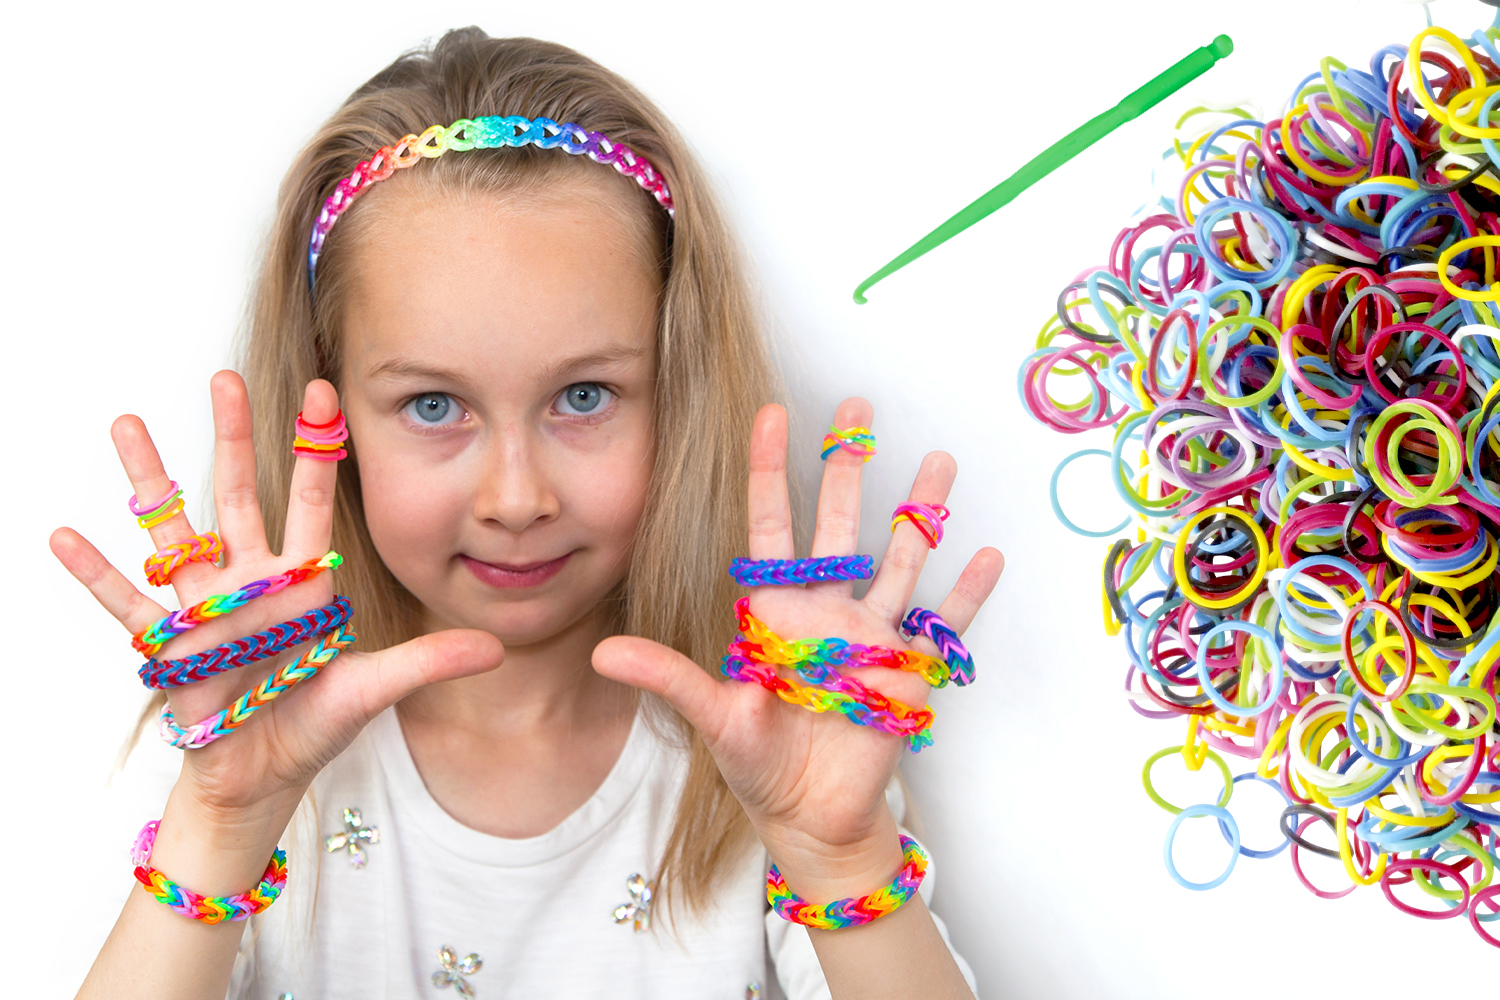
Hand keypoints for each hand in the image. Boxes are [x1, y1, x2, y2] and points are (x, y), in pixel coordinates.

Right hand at [51, 372, 502, 831]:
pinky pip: (127, 603)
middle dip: (236, 437)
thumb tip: (496, 648)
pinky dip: (96, 573)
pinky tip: (63, 535)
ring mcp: (206, 607)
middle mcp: (251, 581)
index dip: (317, 450)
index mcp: (302, 582)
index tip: (322, 393)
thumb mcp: (374, 689)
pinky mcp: (171, 644)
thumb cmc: (312, 723)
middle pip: (241, 494)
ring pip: (175, 530)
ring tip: (127, 425)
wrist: (262, 776)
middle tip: (227, 378)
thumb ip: (428, 662)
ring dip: (151, 481)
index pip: (312, 501)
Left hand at [593, 398, 1002, 898]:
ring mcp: (872, 633)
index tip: (770, 414)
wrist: (810, 814)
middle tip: (858, 408)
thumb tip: (602, 654)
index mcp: (776, 610)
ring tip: (940, 462)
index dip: (770, 468)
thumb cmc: (758, 763)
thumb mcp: (713, 716)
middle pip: (840, 523)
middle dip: (848, 464)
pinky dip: (965, 593)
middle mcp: (826, 608)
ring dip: (920, 511)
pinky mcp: (908, 668)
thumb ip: (667, 678)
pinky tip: (985, 555)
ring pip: (900, 557)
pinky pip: (944, 624)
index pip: (772, 523)